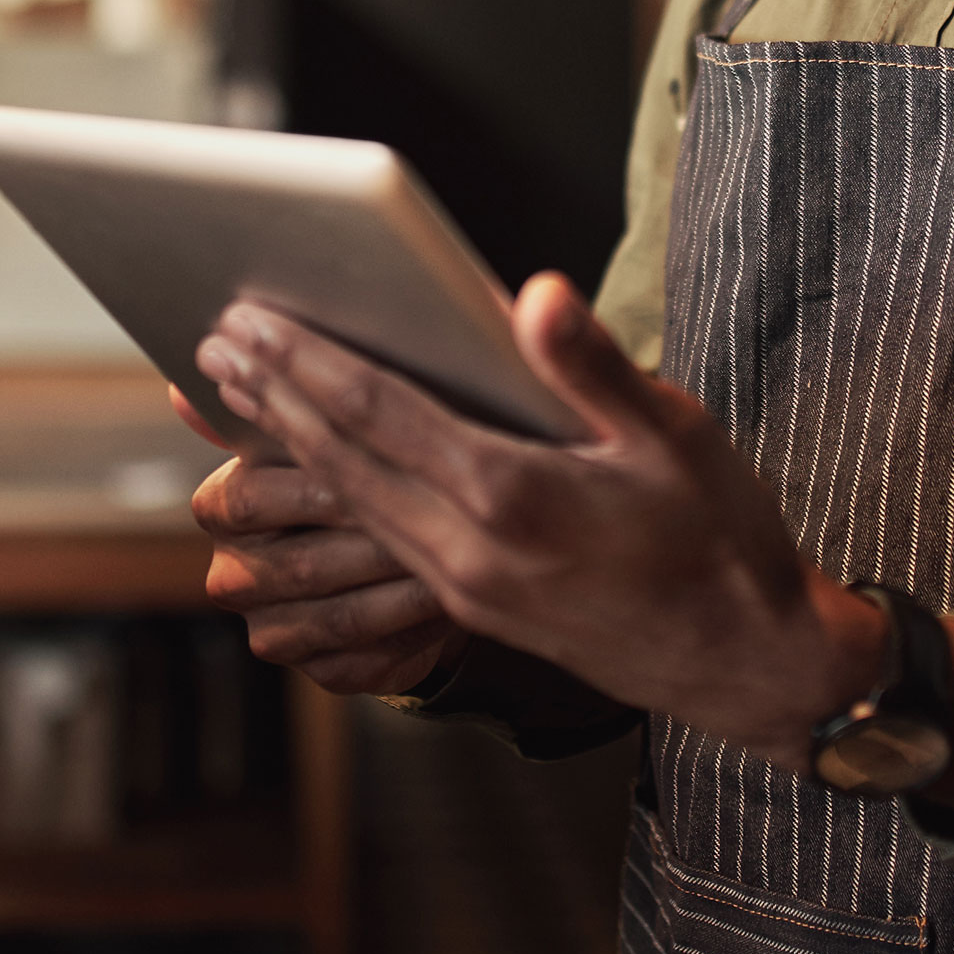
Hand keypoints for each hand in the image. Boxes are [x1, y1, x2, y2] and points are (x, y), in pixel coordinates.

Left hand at [193, 275, 888, 768]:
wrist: (744, 660)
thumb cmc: (721, 535)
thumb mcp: (675, 435)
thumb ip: (593, 365)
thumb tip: (532, 293)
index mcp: (513, 492)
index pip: (381, 412)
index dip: (307, 361)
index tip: (249, 319)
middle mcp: (470, 548)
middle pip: (344, 458)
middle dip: (271, 396)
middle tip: (209, 344)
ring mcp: (465, 587)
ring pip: (352, 503)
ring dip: (288, 445)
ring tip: (233, 398)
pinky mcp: (471, 609)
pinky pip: (377, 542)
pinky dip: (330, 496)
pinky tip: (308, 474)